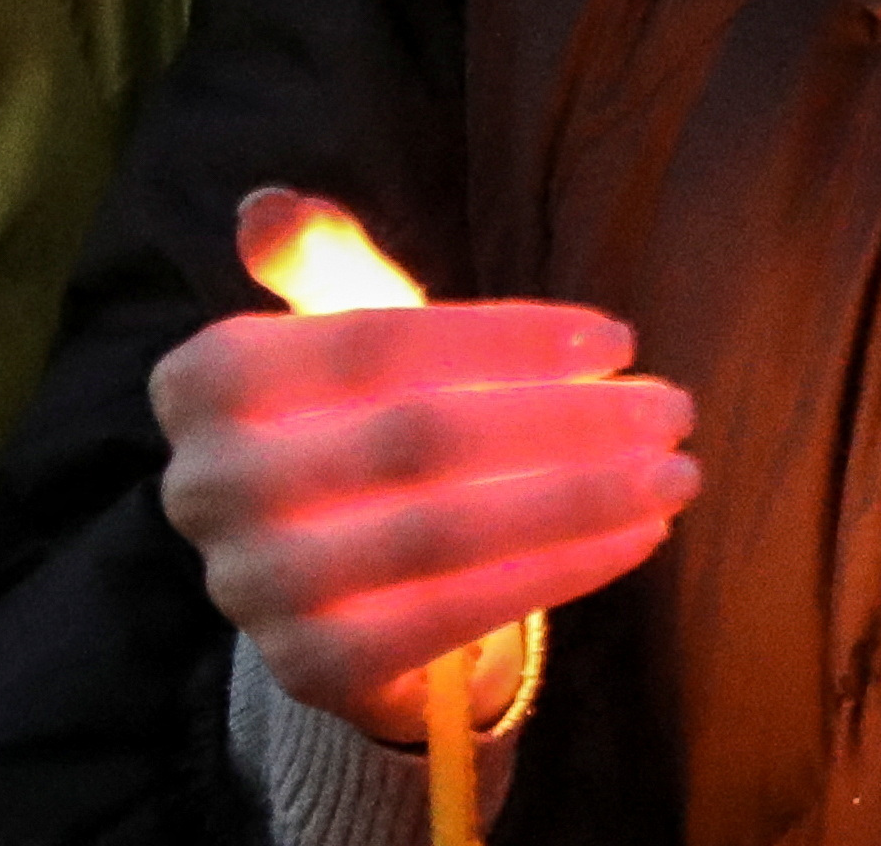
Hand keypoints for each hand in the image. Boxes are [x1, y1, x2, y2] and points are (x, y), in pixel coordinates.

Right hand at [154, 271, 697, 742]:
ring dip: (584, 500)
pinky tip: (638, 536)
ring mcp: (257, 587)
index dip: (506, 338)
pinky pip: (458, 615)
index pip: (377, 343)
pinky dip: (561, 571)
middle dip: (568, 421)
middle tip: (673, 408)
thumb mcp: (336, 335)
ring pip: (448, 532)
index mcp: (205, 381)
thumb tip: (270, 212)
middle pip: (422, 438)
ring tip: (675, 474)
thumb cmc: (353, 421)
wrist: (325, 580)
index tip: (618, 337)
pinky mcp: (312, 667)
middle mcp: (209, 486)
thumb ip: (322, 266)